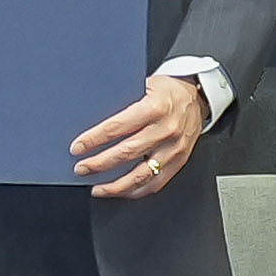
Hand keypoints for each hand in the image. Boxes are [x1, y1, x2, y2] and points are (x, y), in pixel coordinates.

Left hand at [71, 74, 206, 201]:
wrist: (197, 98)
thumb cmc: (167, 91)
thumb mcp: (144, 85)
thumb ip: (122, 100)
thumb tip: (90, 116)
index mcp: (154, 107)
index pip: (117, 127)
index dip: (94, 139)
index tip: (78, 147)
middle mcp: (165, 130)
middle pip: (125, 153)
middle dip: (98, 164)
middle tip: (81, 168)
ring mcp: (173, 149)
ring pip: (141, 175)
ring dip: (115, 185)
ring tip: (97, 188)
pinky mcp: (179, 162)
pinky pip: (156, 183)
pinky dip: (136, 191)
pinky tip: (121, 191)